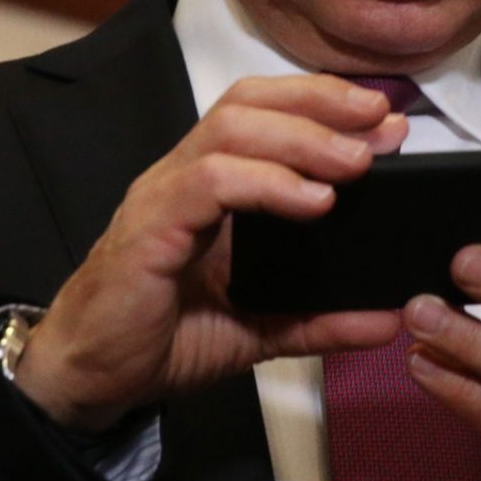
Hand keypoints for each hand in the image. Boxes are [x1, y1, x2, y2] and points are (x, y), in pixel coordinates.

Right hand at [13, 75, 405, 430]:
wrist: (93, 378)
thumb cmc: (166, 337)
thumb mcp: (261, 328)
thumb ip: (321, 318)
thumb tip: (386, 318)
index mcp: (211, 184)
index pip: (264, 111)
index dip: (323, 104)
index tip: (387, 120)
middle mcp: (186, 175)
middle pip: (249, 102)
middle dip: (321, 102)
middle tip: (382, 124)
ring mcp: (164, 196)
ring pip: (231, 130)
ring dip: (302, 138)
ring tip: (357, 163)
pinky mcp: (150, 229)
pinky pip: (208, 183)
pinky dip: (266, 183)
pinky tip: (312, 201)